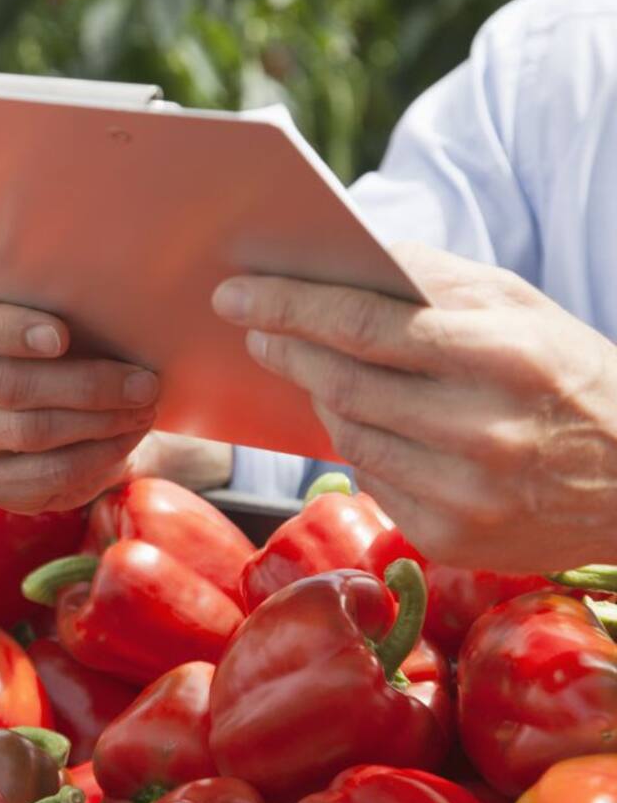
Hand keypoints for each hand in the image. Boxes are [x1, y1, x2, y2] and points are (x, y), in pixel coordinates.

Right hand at [0, 286, 230, 512]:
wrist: (90, 416)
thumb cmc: (83, 351)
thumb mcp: (79, 320)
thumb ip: (79, 310)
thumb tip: (120, 307)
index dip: (8, 331)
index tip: (61, 337)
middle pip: (10, 385)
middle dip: (86, 386)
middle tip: (144, 385)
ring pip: (31, 432)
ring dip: (99, 424)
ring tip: (144, 411)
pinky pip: (43, 476)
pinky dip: (94, 459)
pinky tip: (125, 442)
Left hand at [212, 242, 616, 572]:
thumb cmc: (567, 371)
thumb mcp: (517, 305)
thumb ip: (429, 280)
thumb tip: (336, 264)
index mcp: (500, 355)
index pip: (363, 325)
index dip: (288, 307)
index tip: (235, 295)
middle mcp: (481, 430)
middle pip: (342, 383)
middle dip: (285, 350)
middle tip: (251, 328)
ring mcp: (465, 493)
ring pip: (349, 434)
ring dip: (319, 396)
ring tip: (312, 368)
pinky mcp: (452, 538)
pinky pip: (372, 479)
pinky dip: (359, 444)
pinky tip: (367, 422)